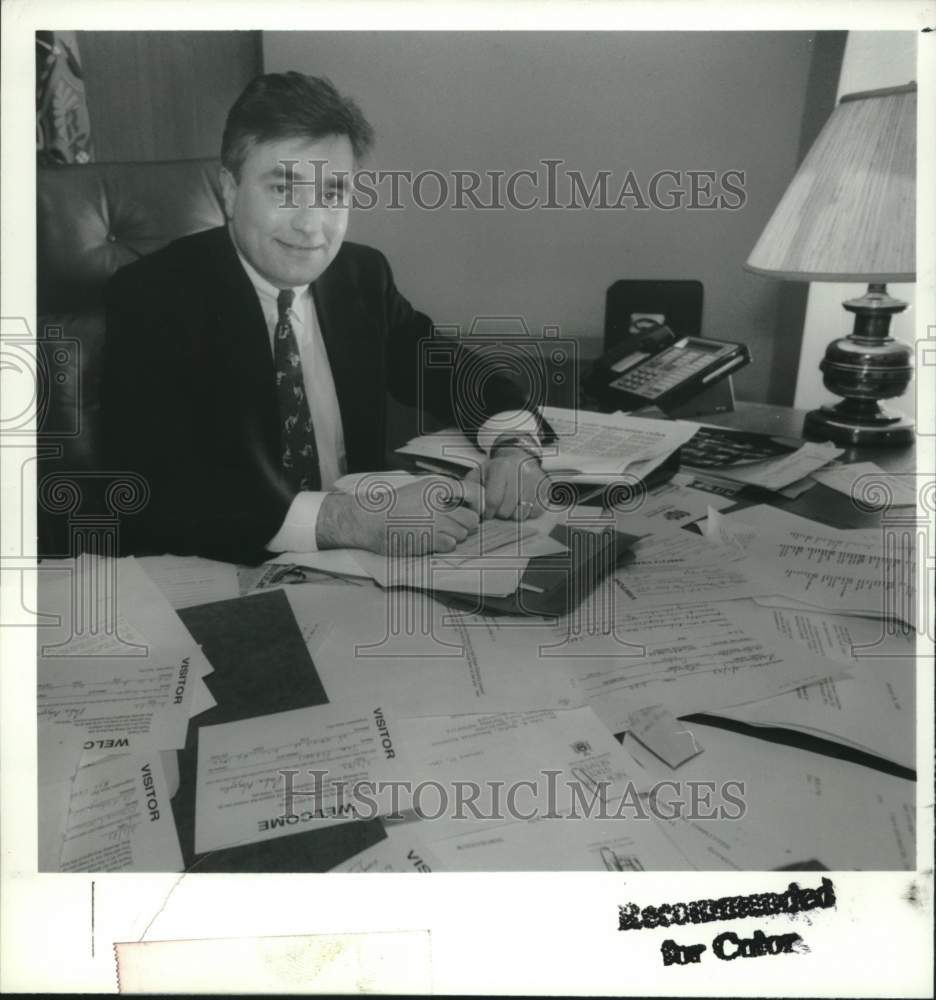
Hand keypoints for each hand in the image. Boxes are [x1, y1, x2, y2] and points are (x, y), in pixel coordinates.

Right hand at [317, 476, 481, 554]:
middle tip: (451, 527)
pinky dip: (443, 546)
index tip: (472, 512)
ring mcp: (435, 521)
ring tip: (435, 534)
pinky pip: (451, 545)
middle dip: (465, 525)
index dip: (478, 505)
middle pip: (472, 519)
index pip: (475, 493)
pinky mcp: (429, 538)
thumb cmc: (394, 507)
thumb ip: (444, 496)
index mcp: (437, 486)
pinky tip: (429, 541)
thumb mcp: (420, 490)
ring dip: (453, 537)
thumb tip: (470, 507)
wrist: (369, 519)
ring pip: (463, 534)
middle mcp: (439, 502)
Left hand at [469, 447, 546, 519]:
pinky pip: (536, 512)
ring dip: (514, 514)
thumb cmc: (498, 469)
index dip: (487, 511)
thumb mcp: (480, 473)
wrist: (519, 457)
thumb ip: (472, 488)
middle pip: (506, 510)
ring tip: (510, 504)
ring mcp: (535, 480)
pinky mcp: (545, 487)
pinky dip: (528, 512)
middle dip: (500, 513)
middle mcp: (521, 471)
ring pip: (522, 513)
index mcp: (501, 467)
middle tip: (499, 506)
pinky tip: (522, 503)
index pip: (492, 500)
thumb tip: (471, 506)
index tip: (487, 512)